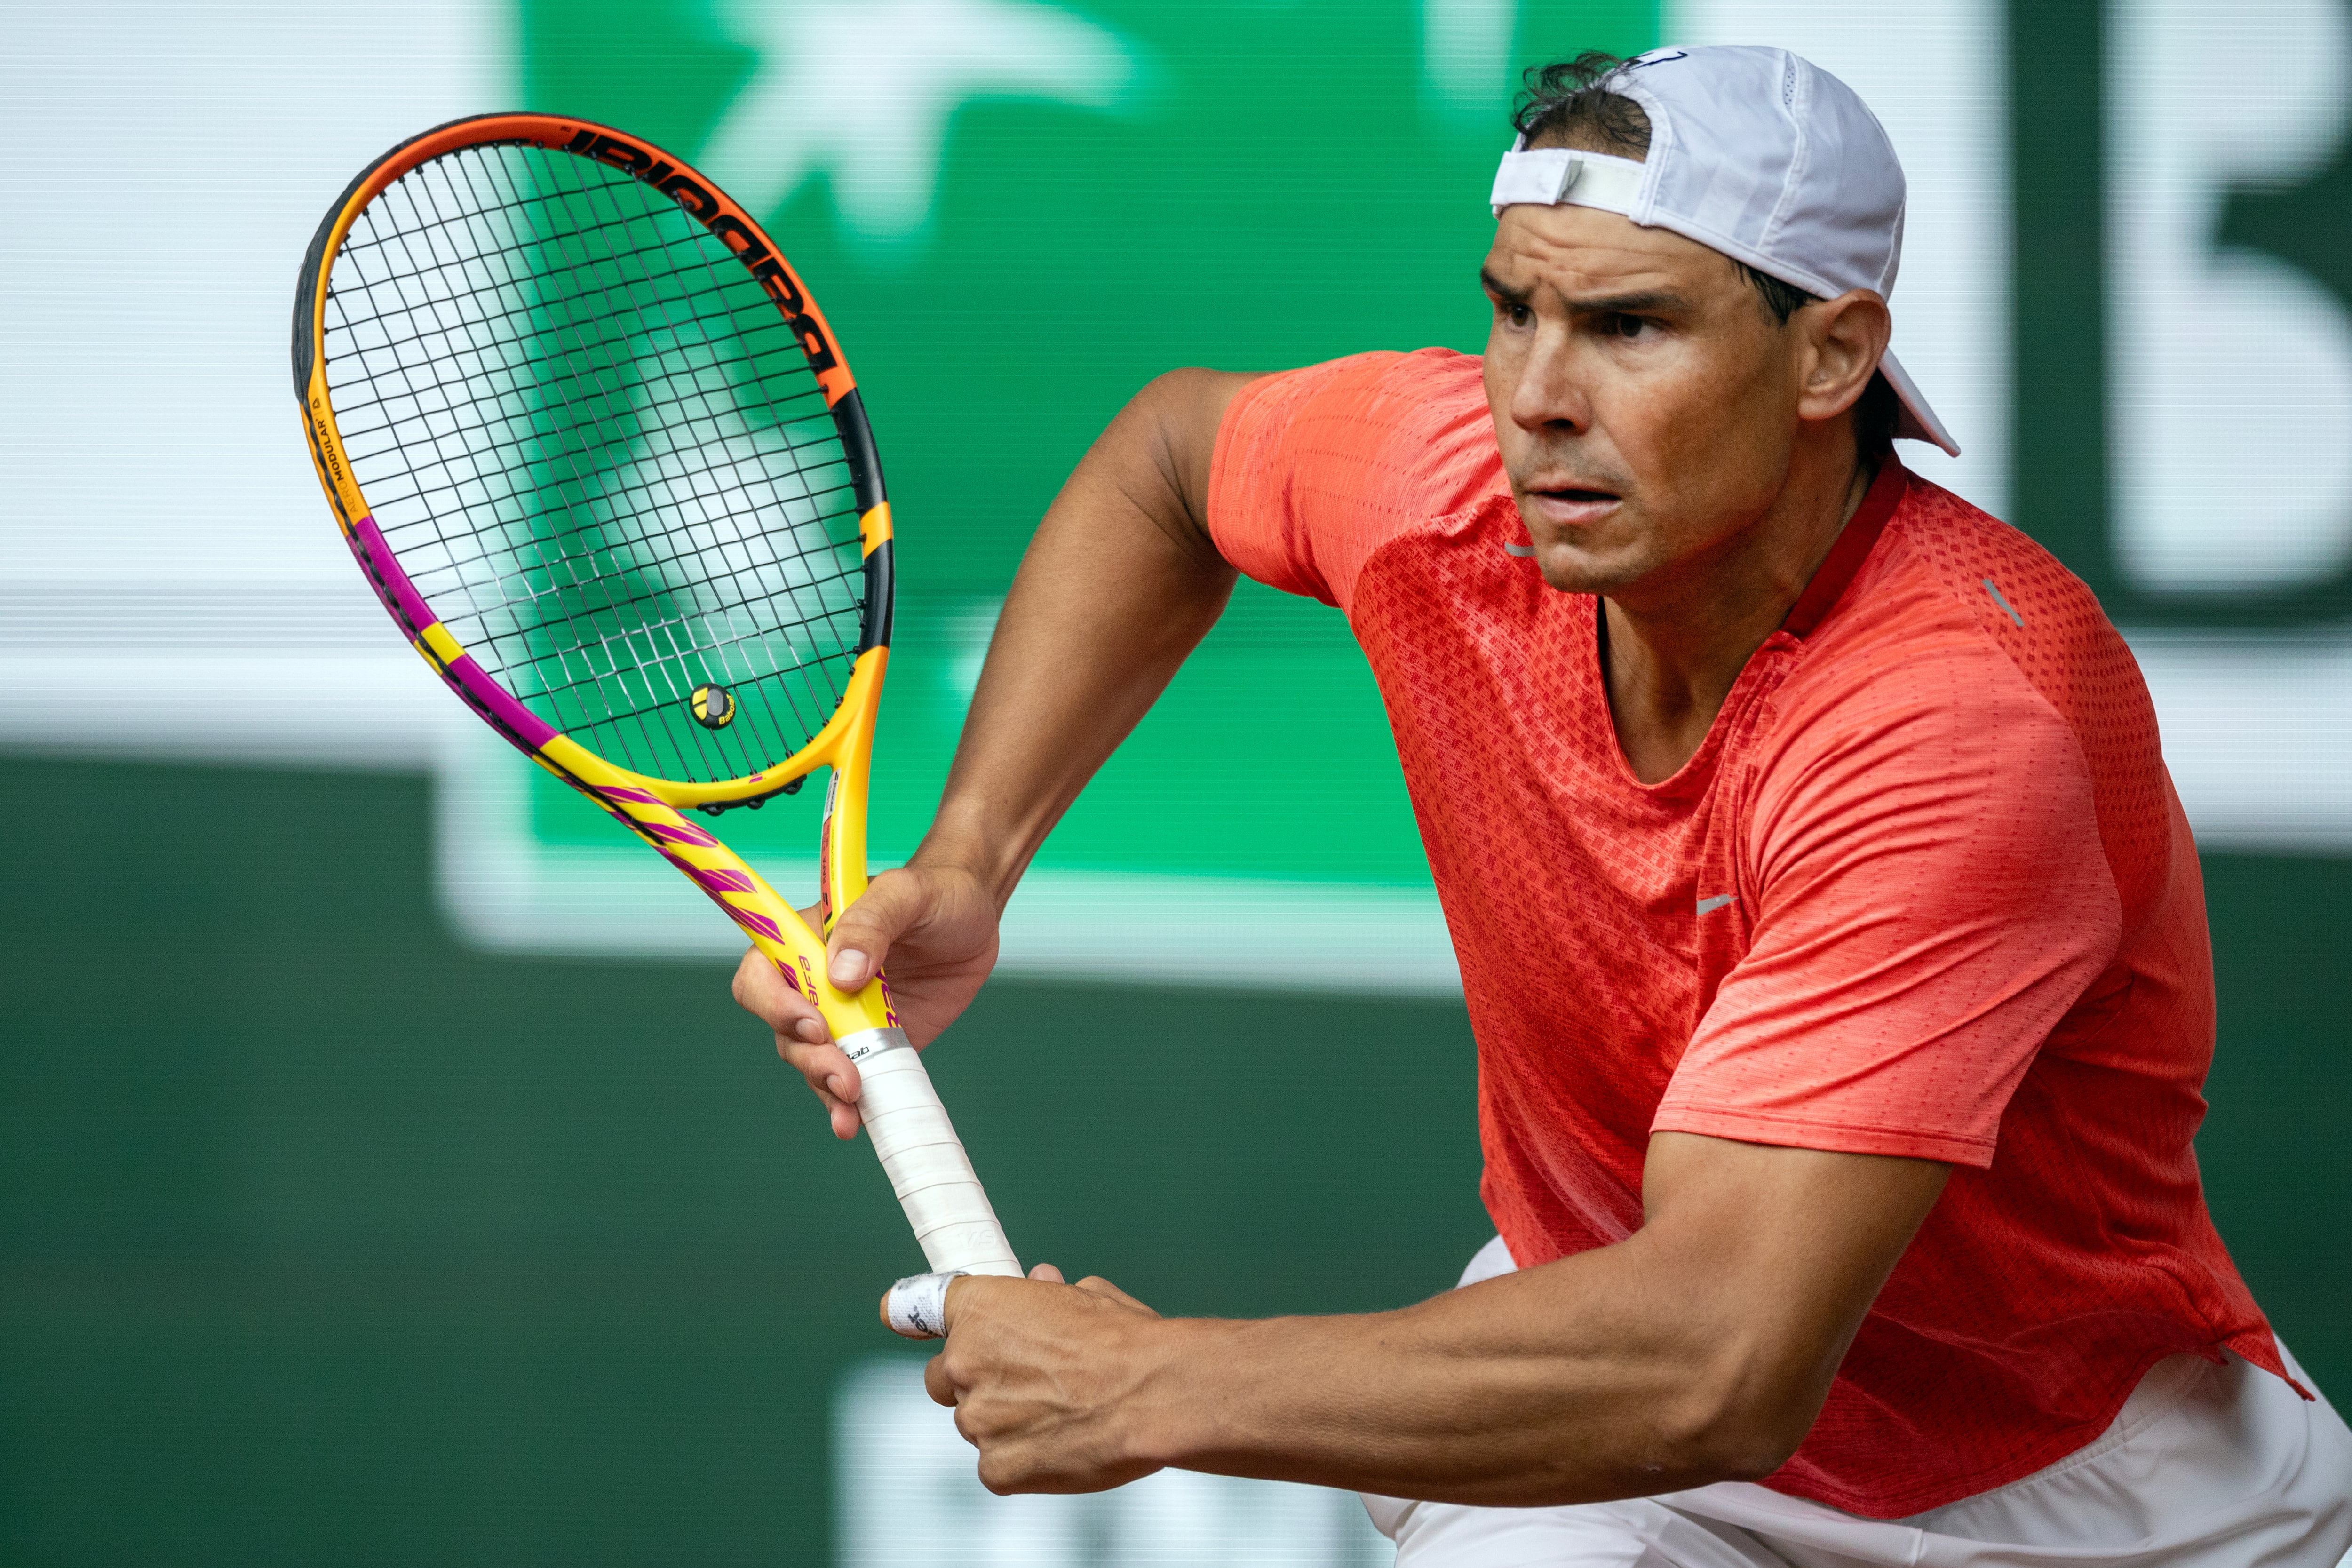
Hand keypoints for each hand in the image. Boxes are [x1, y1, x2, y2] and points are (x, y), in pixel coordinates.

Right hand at [730, 861, 1002, 1138]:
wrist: (977, 917)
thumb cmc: (935, 892)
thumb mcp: (905, 893)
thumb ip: (871, 922)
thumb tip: (842, 973)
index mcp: (805, 941)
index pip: (762, 975)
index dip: (774, 1004)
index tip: (814, 1022)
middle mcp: (815, 983)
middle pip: (785, 1030)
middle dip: (809, 1056)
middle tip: (846, 1074)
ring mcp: (843, 1018)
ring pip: (812, 1062)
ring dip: (825, 1085)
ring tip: (853, 1101)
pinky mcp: (874, 1044)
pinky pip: (850, 1079)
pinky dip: (849, 1104)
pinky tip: (857, 1121)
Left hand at [926, 1264, 1171, 1493]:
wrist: (1154, 1395)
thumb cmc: (1127, 1341)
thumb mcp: (1087, 1297)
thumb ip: (1047, 1295)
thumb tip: (1042, 1280)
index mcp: (979, 1310)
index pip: (916, 1308)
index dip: (909, 1314)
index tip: (897, 1315)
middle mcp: (964, 1362)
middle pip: (943, 1376)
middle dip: (971, 1378)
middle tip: (1021, 1380)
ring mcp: (977, 1420)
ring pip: (976, 1423)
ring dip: (1005, 1421)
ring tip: (1063, 1415)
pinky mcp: (996, 1469)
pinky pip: (997, 1464)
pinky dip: (1022, 1459)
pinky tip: (1063, 1444)